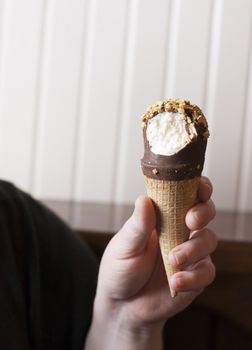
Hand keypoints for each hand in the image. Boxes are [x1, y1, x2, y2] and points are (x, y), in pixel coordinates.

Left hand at [85, 177, 216, 348]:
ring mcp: (189, 253)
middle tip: (190, 222)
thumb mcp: (124, 246)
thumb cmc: (120, 269)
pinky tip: (175, 282)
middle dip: (203, 212)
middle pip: (204, 212)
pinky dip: (193, 277)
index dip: (197, 187)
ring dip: (194, 248)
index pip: (185, 194)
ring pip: (209, 240)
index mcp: (161, 216)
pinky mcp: (195, 277)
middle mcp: (179, 231)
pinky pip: (206, 272)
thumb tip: (144, 199)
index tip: (200, 189)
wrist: (122, 306)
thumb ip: (137, 226)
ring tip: (172, 260)